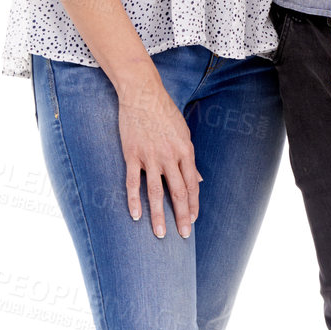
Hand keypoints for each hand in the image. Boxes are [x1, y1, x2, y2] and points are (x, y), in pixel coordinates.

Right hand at [115, 62, 201, 237]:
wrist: (142, 93)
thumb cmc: (164, 112)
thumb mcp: (183, 133)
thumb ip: (189, 159)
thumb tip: (198, 179)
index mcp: (185, 151)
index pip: (192, 185)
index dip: (193, 205)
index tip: (193, 221)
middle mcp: (170, 157)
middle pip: (178, 193)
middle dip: (182, 216)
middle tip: (183, 236)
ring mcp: (150, 157)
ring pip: (156, 193)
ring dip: (159, 216)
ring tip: (160, 234)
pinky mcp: (132, 155)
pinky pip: (133, 182)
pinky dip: (134, 200)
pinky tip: (136, 216)